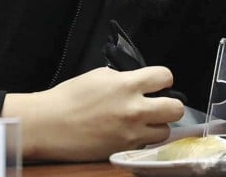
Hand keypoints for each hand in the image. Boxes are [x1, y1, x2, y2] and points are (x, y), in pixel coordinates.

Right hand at [2, 66, 183, 160]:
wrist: (49, 124)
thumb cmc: (69, 98)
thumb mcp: (100, 76)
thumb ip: (124, 79)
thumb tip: (137, 83)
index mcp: (127, 85)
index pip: (165, 77)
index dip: (163, 79)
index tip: (159, 82)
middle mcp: (134, 110)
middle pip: (176, 109)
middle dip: (170, 104)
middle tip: (158, 104)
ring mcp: (131, 133)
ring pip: (165, 131)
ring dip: (156, 125)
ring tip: (142, 122)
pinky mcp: (124, 150)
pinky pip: (145, 144)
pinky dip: (141, 139)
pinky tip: (127, 132)